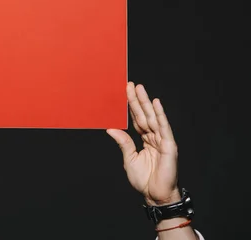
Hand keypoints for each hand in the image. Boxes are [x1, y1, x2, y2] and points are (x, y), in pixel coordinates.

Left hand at [107, 82, 179, 205]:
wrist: (155, 195)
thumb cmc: (144, 180)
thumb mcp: (130, 158)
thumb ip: (123, 142)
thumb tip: (111, 128)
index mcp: (145, 140)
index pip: (137, 119)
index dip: (132, 106)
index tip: (125, 92)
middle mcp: (154, 137)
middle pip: (144, 115)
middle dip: (138, 99)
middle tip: (131, 84)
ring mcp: (162, 140)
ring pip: (152, 117)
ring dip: (146, 102)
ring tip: (140, 88)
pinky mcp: (169, 146)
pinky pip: (163, 127)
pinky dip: (160, 115)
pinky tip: (156, 103)